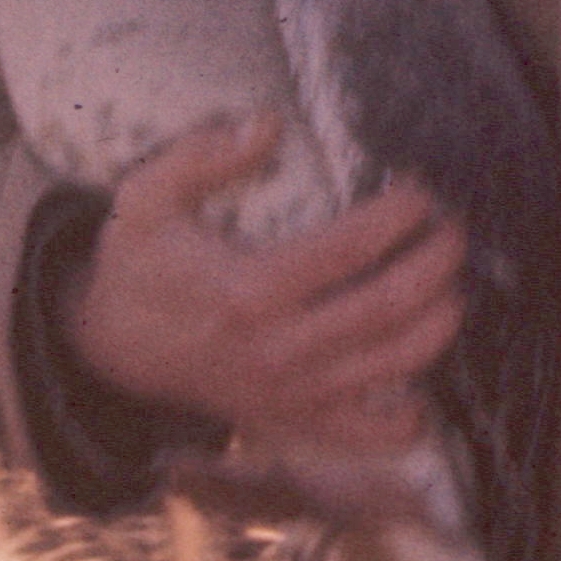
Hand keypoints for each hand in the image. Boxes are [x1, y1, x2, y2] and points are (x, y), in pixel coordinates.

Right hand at [66, 116, 467, 454]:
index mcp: (250, 289)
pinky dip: (407, 421)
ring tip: (454, 287)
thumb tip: (268, 124)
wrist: (106, 350)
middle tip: (454, 231)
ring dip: (438, 326)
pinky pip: (364, 435)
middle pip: (385, 308)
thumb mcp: (147, 197)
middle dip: (435, 265)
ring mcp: (289, 395)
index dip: (397, 217)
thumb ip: (202, 155)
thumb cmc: (137, 265)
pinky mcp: (291, 424)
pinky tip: (426, 389)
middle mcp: (278, 349)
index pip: (349, 250)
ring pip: (391, 368)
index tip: (421, 191)